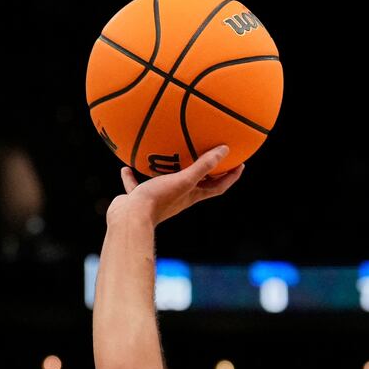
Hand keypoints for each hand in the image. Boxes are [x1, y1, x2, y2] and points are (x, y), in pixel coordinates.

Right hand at [106, 144, 244, 226]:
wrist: (130, 219)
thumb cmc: (160, 199)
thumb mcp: (184, 180)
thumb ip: (203, 165)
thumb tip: (225, 150)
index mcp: (191, 196)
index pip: (218, 188)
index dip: (231, 177)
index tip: (240, 164)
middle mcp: (177, 198)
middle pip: (197, 185)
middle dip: (205, 172)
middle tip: (212, 155)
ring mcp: (158, 199)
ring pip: (166, 184)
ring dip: (169, 173)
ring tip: (170, 157)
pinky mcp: (139, 200)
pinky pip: (137, 186)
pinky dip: (133, 178)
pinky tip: (127, 167)